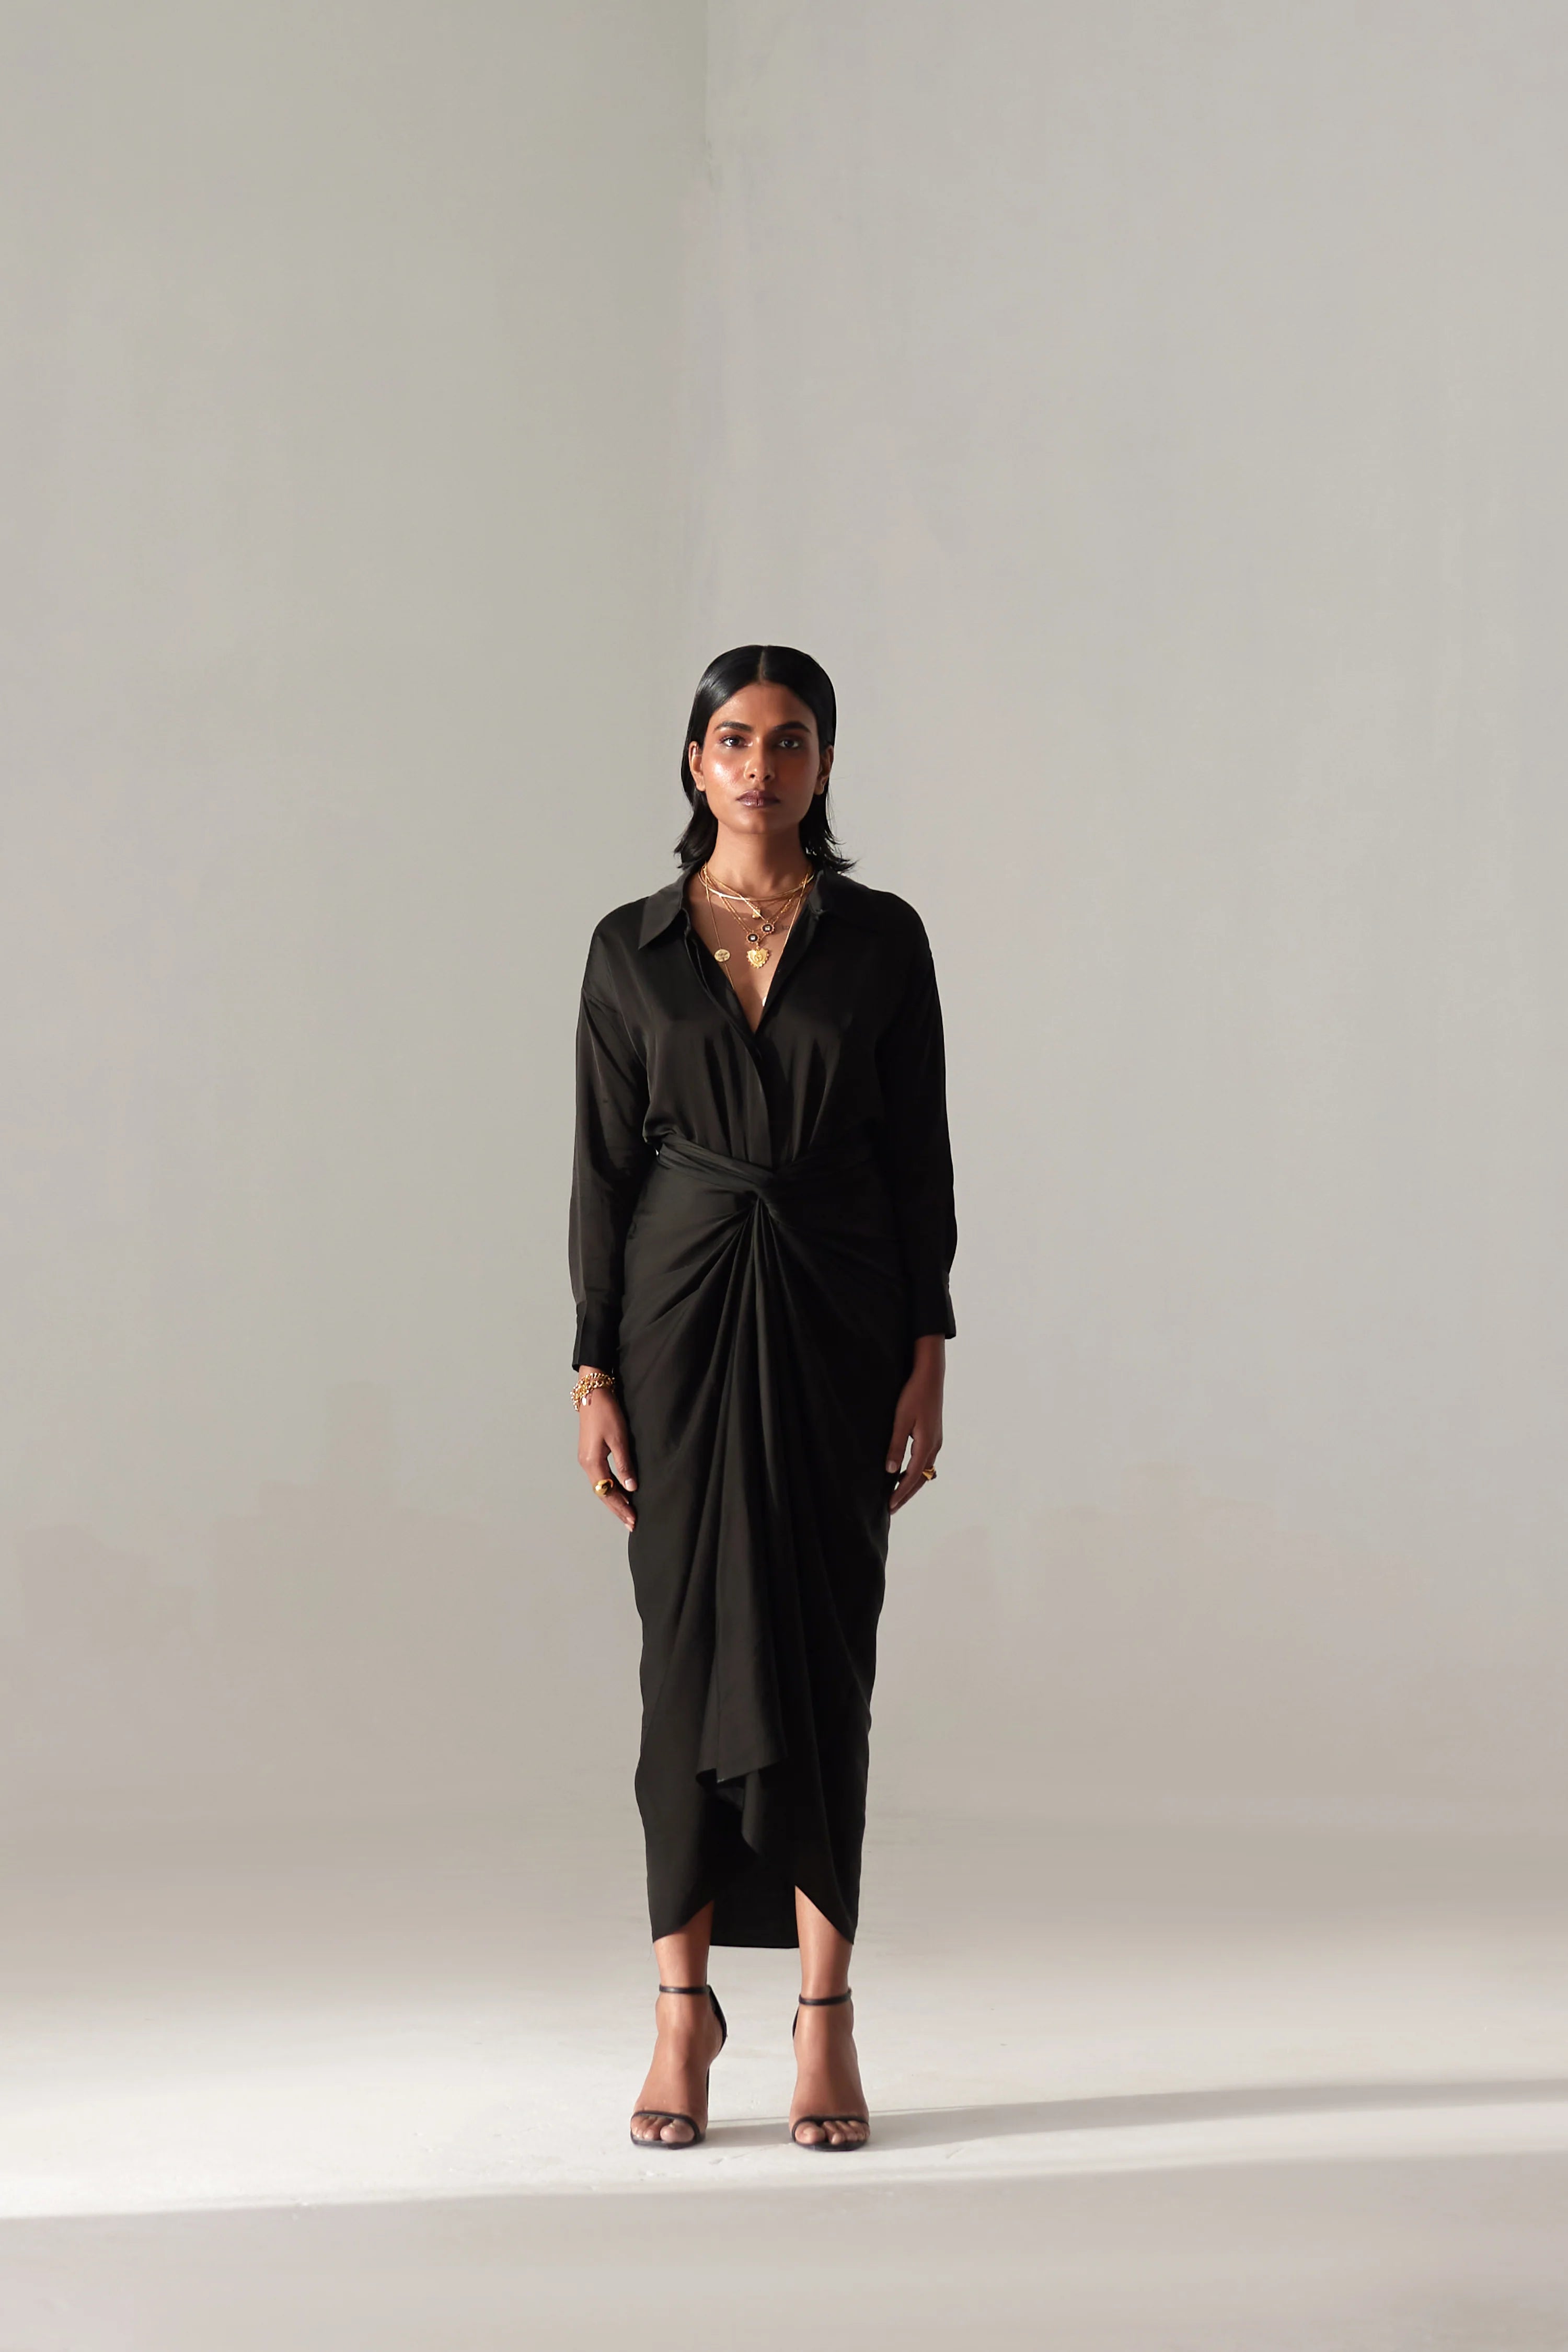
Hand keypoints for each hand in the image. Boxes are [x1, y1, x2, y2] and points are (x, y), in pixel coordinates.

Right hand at [576, 1373, 637, 1529]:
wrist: (593, 1392)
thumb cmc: (607, 1412)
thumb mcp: (619, 1439)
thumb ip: (624, 1464)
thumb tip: (631, 1488)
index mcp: (592, 1462)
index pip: (607, 1492)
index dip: (621, 1507)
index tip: (633, 1519)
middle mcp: (586, 1464)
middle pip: (602, 1493)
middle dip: (617, 1509)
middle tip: (631, 1523)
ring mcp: (586, 1459)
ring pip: (601, 1486)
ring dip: (614, 1500)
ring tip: (627, 1513)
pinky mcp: (590, 1453)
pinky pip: (600, 1477)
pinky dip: (610, 1488)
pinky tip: (619, 1492)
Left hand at [886, 1334, 944, 1513]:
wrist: (930, 1376)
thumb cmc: (913, 1395)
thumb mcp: (901, 1420)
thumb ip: (896, 1446)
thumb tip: (890, 1471)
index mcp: (927, 1445)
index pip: (912, 1477)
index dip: (900, 1493)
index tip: (889, 1506)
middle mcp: (934, 1446)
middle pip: (921, 1479)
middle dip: (906, 1494)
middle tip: (892, 1508)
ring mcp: (936, 1441)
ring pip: (925, 1471)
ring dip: (911, 1484)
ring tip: (897, 1495)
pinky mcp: (934, 1435)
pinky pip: (925, 1461)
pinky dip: (916, 1472)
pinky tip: (905, 1472)